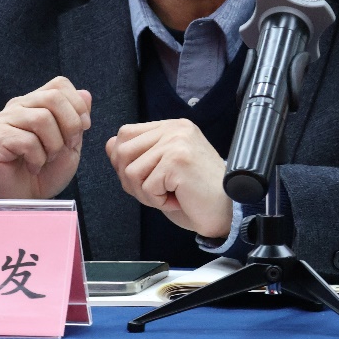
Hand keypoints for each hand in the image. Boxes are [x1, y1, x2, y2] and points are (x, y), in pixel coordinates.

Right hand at [0, 76, 91, 199]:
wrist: (22, 198)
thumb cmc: (45, 171)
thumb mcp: (70, 145)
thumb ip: (77, 120)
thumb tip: (86, 94)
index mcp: (36, 102)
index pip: (59, 84)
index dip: (77, 105)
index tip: (83, 129)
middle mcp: (19, 106)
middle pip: (53, 98)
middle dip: (70, 125)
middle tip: (68, 147)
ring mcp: (5, 120)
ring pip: (41, 118)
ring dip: (53, 145)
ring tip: (48, 159)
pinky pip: (27, 141)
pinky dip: (38, 159)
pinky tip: (33, 167)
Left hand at [105, 119, 232, 238]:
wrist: (227, 211)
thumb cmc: (196, 194)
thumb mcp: (161, 170)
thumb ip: (137, 155)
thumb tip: (110, 145)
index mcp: (172, 127)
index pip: (125, 134)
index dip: (125, 162)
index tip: (146, 180)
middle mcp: (175, 129)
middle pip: (122, 150)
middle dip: (131, 180)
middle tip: (157, 191)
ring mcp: (177, 142)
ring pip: (131, 171)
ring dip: (145, 193)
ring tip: (168, 195)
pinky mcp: (177, 160)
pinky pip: (146, 186)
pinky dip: (157, 201)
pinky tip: (177, 199)